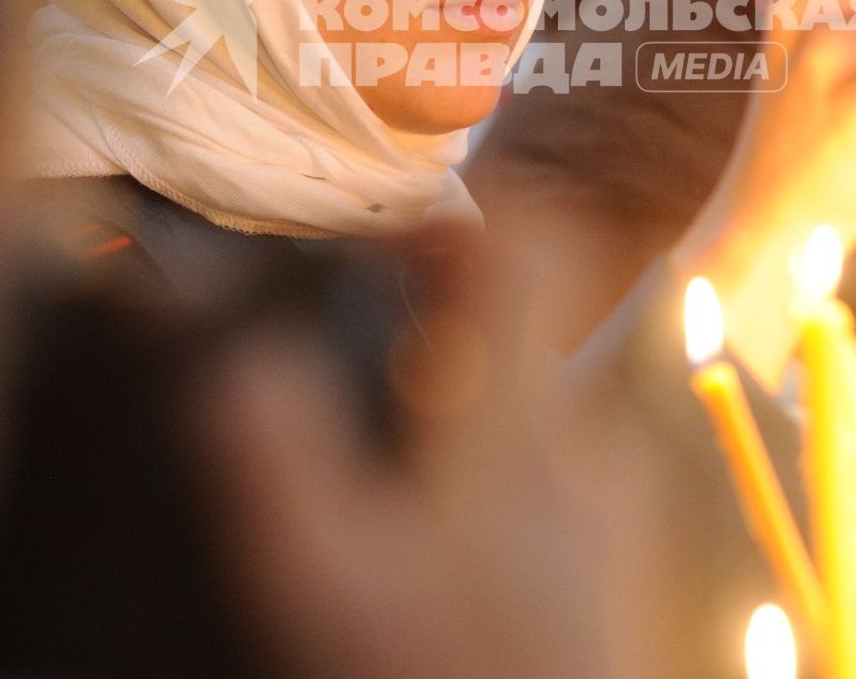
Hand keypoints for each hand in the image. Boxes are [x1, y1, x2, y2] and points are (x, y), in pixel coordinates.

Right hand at [200, 234, 653, 678]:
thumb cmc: (426, 674)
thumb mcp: (317, 572)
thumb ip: (269, 444)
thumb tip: (237, 344)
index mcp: (520, 423)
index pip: (531, 246)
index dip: (454, 221)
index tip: (378, 250)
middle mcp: (588, 448)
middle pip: (527, 323)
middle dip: (441, 321)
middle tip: (356, 363)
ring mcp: (615, 509)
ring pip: (539, 403)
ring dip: (466, 401)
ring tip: (385, 462)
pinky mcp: (618, 564)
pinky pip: (557, 473)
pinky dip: (497, 468)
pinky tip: (437, 540)